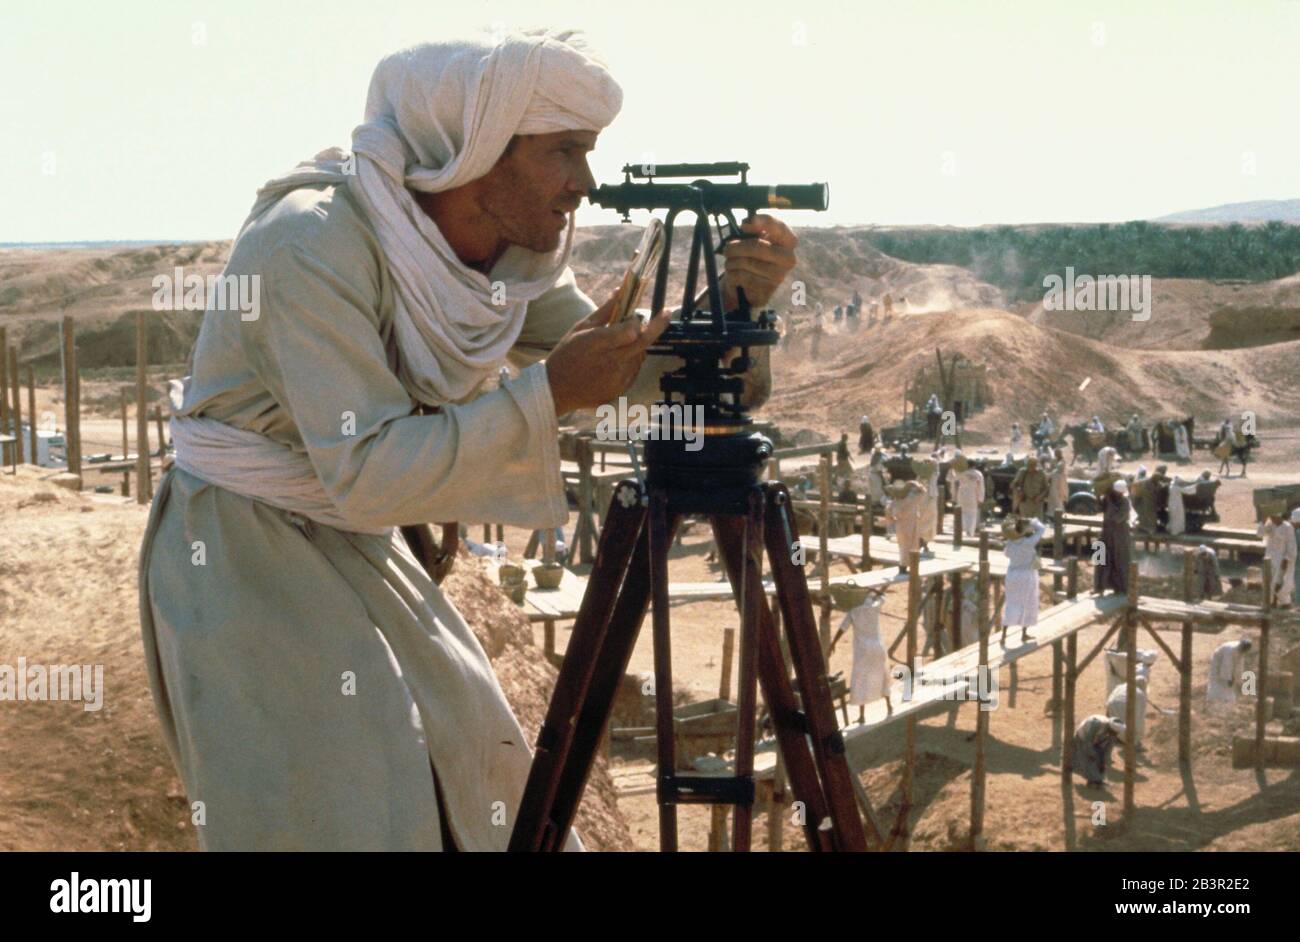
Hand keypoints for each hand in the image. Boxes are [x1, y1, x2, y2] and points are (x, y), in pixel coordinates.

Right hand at [545, 297, 670, 416]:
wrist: (556, 390)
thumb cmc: (566, 355)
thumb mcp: (580, 328)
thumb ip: (605, 311)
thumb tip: (620, 291)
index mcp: (597, 343)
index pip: (631, 330)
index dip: (637, 321)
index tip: (637, 316)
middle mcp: (610, 362)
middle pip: (643, 342)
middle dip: (658, 326)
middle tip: (667, 313)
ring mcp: (617, 379)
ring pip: (640, 356)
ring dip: (637, 346)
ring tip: (619, 346)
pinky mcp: (619, 390)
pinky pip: (634, 371)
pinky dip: (631, 362)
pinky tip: (615, 362)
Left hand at [721, 213, 796, 308]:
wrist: (755, 283)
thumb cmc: (755, 255)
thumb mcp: (756, 239)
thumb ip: (753, 229)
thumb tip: (745, 224)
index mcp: (788, 241)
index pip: (778, 227)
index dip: (762, 222)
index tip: (743, 224)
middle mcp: (788, 258)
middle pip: (758, 247)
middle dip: (737, 247)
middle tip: (726, 249)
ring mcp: (779, 275)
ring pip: (747, 263)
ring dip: (731, 261)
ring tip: (729, 262)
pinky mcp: (768, 288)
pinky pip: (743, 276)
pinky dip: (732, 274)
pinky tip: (733, 273)